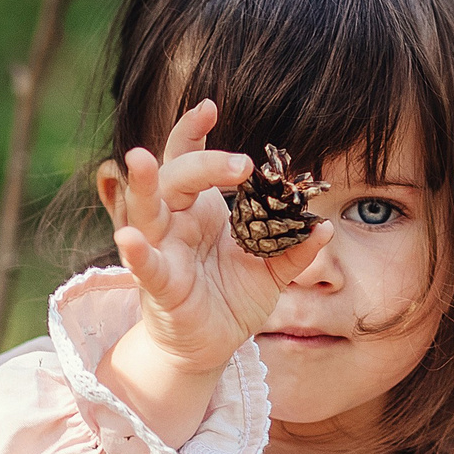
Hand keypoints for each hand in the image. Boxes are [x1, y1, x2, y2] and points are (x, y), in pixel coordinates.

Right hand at [105, 100, 333, 398]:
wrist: (211, 346)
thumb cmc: (232, 299)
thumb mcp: (271, 272)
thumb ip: (295, 249)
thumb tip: (324, 226)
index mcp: (199, 209)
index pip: (188, 158)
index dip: (193, 131)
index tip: (210, 106)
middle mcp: (175, 223)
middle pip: (176, 177)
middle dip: (204, 164)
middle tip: (242, 164)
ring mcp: (162, 252)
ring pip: (146, 210)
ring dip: (142, 185)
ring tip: (138, 158)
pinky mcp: (159, 286)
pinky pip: (145, 266)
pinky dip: (136, 252)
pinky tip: (129, 237)